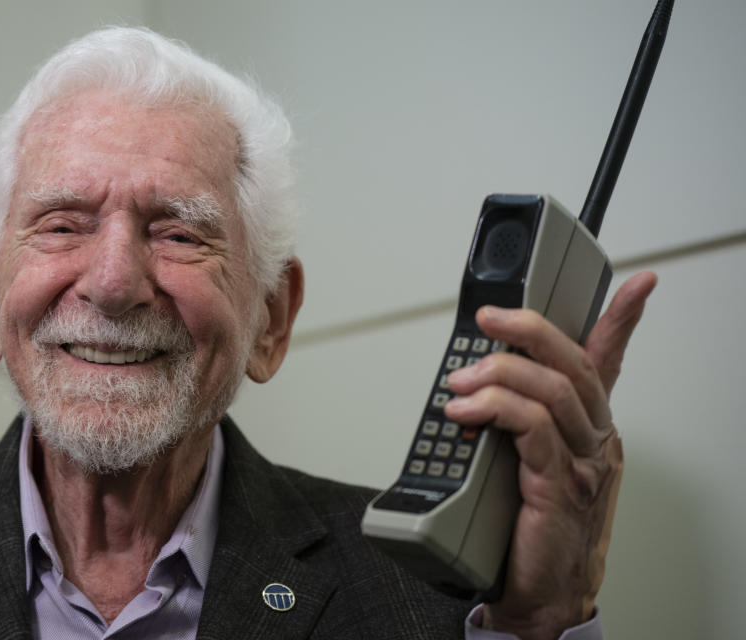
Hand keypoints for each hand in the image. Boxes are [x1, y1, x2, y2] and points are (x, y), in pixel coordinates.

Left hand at [444, 271, 656, 639]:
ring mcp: (583, 463)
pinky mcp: (560, 485)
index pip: (609, 363)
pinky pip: (534, 429)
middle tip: (490, 318)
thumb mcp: (528, 459)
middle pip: (576, 365)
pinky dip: (496, 409)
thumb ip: (516, 421)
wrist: (541, 592)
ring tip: (461, 380)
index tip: (639, 284)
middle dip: (531, 329)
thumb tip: (473, 384)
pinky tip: (466, 412)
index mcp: (590, 428)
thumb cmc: (533, 527)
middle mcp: (595, 440)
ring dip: (500, 373)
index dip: (624, 320)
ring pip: (554, 391)